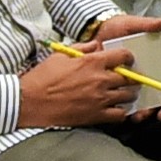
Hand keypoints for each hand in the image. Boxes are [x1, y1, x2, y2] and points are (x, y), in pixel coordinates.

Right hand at [15, 42, 139, 127]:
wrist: (30, 101)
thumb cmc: (43, 77)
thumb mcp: (60, 55)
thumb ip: (82, 48)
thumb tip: (96, 44)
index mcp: (92, 62)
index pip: (124, 56)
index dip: (128, 57)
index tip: (126, 61)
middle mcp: (101, 80)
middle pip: (130, 78)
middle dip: (130, 77)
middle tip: (126, 79)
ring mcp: (100, 99)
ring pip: (128, 96)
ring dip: (127, 94)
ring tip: (122, 94)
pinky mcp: (97, 115)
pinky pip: (120, 114)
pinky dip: (121, 112)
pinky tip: (115, 108)